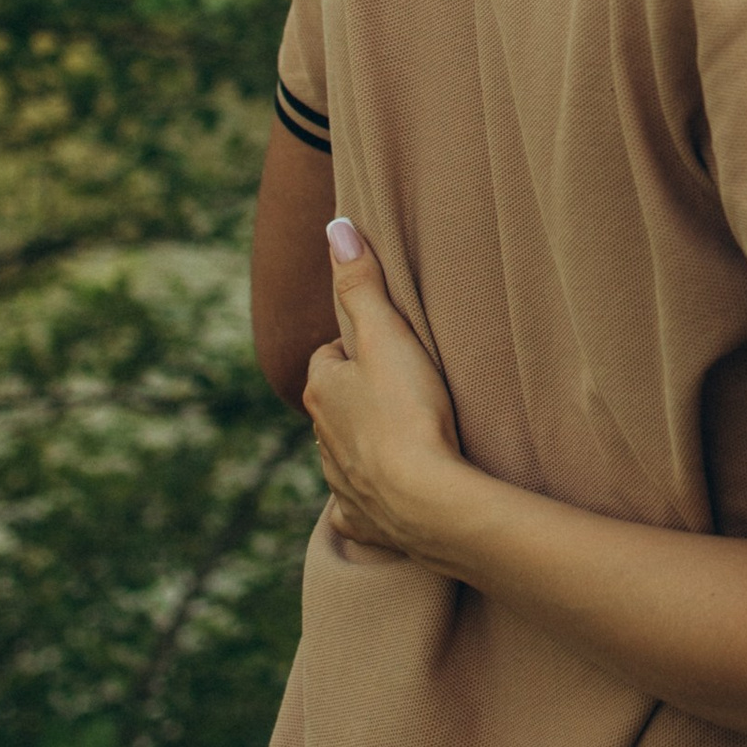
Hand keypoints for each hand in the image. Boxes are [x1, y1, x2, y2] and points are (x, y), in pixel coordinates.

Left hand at [303, 220, 465, 562]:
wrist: (425, 500)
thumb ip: (362, 284)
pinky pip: (355, 507)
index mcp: (322, 390)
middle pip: (334, 404)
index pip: (328, 355)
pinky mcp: (362, 519)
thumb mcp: (389, 335)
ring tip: (402, 434)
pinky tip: (384, 496)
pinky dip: (365, 499)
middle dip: (357, 395)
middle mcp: (321, 436)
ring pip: (343, 452)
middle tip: (399, 387)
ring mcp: (339, 481)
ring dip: (363, 441)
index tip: (387, 346)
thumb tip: (335, 227)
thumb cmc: (409, 411)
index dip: (355, 347)